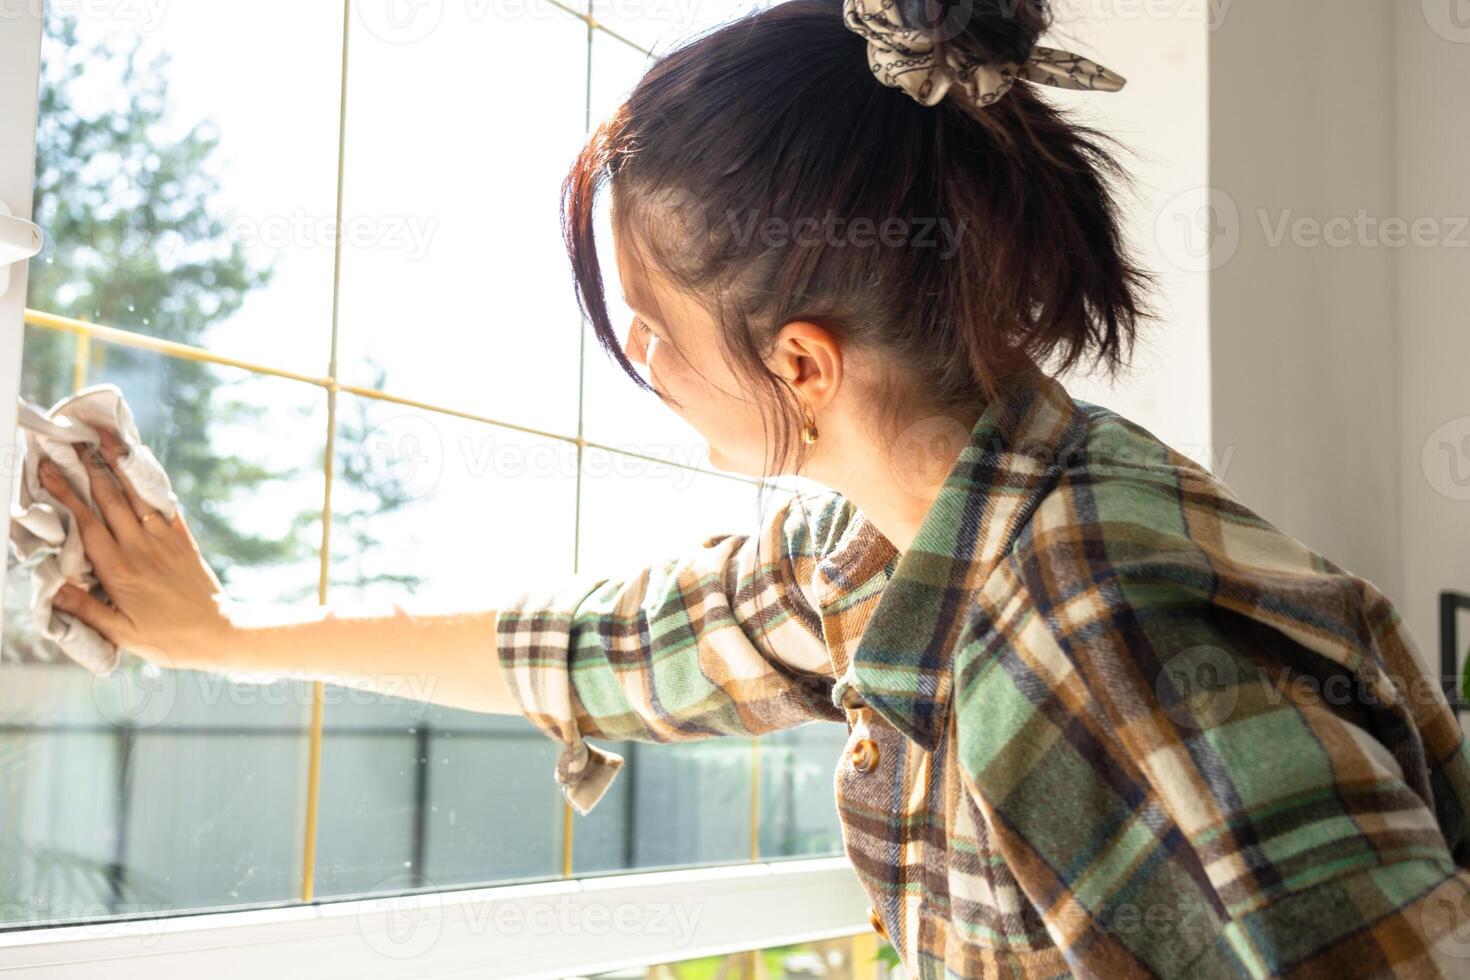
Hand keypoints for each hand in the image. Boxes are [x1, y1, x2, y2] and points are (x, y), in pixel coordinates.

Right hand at [37, 426, 236, 671]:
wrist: (220, 635)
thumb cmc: (169, 639)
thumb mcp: (121, 633)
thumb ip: (86, 609)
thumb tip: (51, 588)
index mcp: (119, 570)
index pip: (86, 523)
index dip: (66, 494)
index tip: (48, 470)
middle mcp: (140, 548)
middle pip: (109, 500)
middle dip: (88, 468)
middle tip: (71, 440)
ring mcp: (165, 540)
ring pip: (136, 496)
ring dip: (118, 467)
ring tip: (104, 440)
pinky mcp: (184, 540)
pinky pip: (165, 505)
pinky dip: (151, 484)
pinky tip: (140, 465)